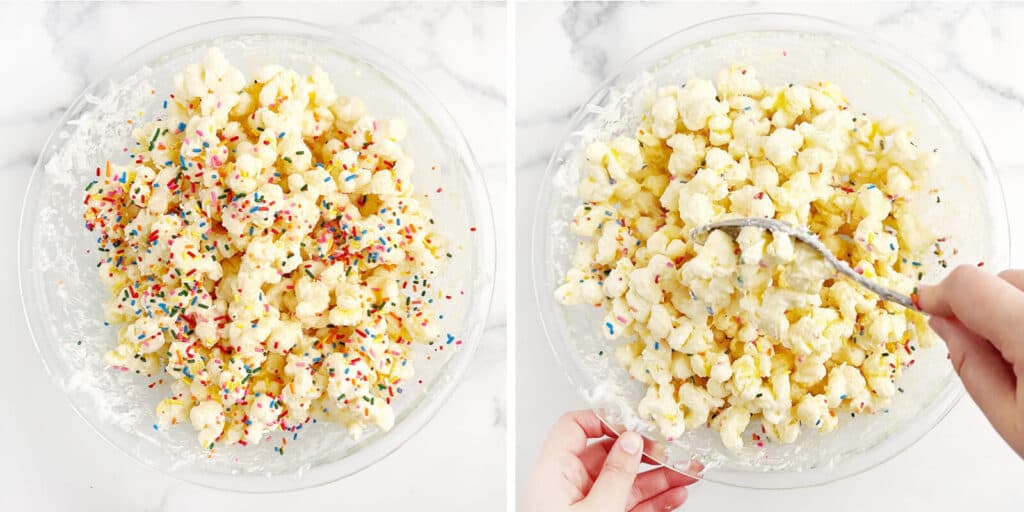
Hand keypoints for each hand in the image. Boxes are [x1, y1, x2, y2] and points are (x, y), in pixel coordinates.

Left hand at [522, 410, 696, 511]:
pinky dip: (654, 501)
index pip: (574, 428)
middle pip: (609, 457)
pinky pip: (630, 506)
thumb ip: (615, 475)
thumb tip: (630, 442)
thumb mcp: (596, 511)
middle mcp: (567, 487)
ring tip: (688, 473)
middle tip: (673, 453)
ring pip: (626, 483)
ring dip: (659, 478)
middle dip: (646, 454)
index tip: (636, 424)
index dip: (605, 420)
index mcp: (553, 474)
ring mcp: (585, 507)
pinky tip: (675, 494)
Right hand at [918, 265, 1023, 457]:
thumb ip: (971, 364)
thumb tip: (944, 324)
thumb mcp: (1013, 421)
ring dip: (1012, 308)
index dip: (938, 294)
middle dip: (983, 305)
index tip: (924, 308)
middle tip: (986, 351)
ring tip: (1021, 356)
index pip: (968, 285)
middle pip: (1002, 279)